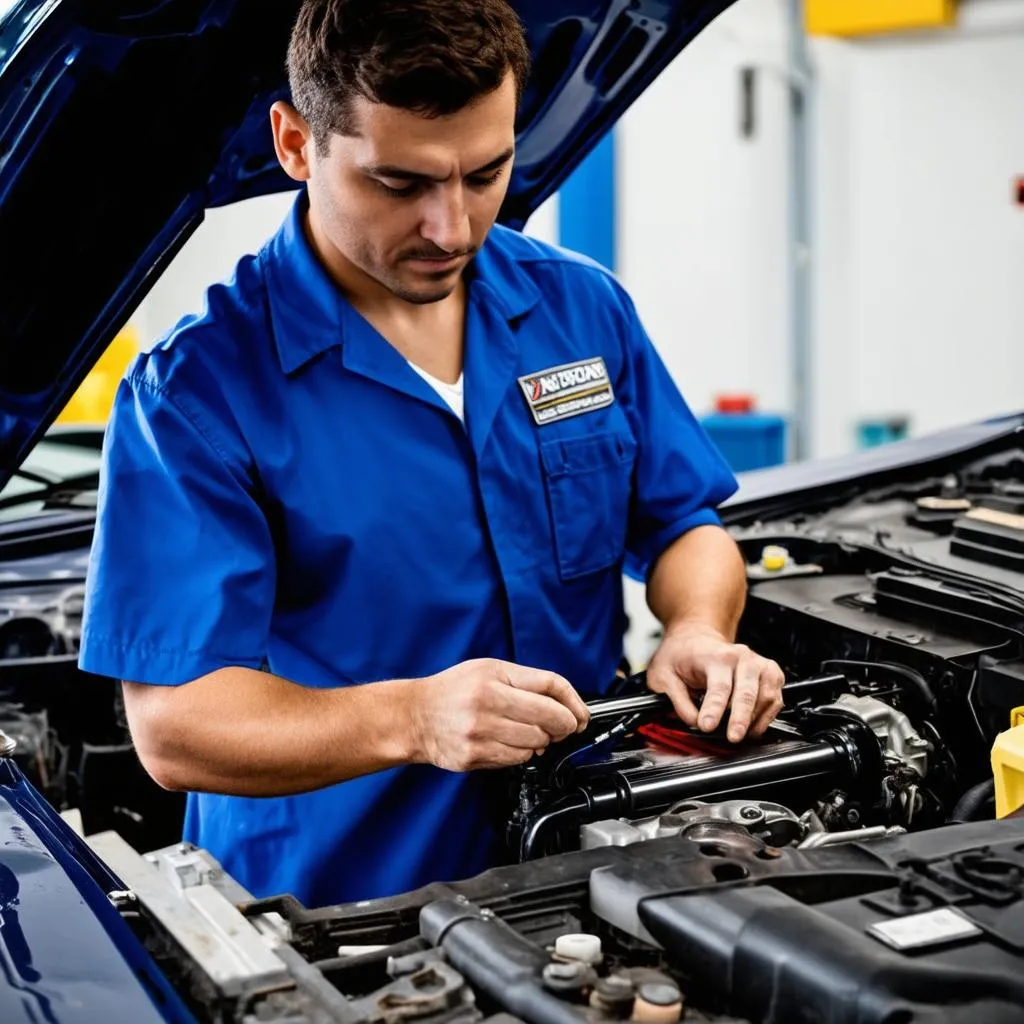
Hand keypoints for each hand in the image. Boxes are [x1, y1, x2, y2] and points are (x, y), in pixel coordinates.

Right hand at [411, 659, 589, 771]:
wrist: (414, 716)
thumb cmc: (452, 690)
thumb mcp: (489, 670)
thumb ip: (525, 682)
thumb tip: (562, 704)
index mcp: (493, 678)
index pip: (550, 686)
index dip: (573, 702)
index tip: (581, 714)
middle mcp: (487, 703)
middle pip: (549, 718)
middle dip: (564, 725)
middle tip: (562, 726)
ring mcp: (480, 732)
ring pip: (536, 743)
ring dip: (542, 741)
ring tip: (529, 732)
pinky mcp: (474, 756)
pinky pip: (517, 759)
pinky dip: (522, 753)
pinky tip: (511, 743)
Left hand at [646, 624, 783, 742]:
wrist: (696, 638)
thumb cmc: (681, 654)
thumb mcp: (664, 674)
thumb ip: (677, 700)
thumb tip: (693, 722)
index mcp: (715, 656)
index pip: (719, 686)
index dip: (713, 709)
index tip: (706, 726)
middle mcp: (741, 657)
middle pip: (746, 692)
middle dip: (740, 718)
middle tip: (733, 737)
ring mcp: (759, 665)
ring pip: (766, 697)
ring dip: (754, 720)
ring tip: (738, 734)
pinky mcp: (770, 674)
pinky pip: (775, 700)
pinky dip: (766, 717)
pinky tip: (752, 727)